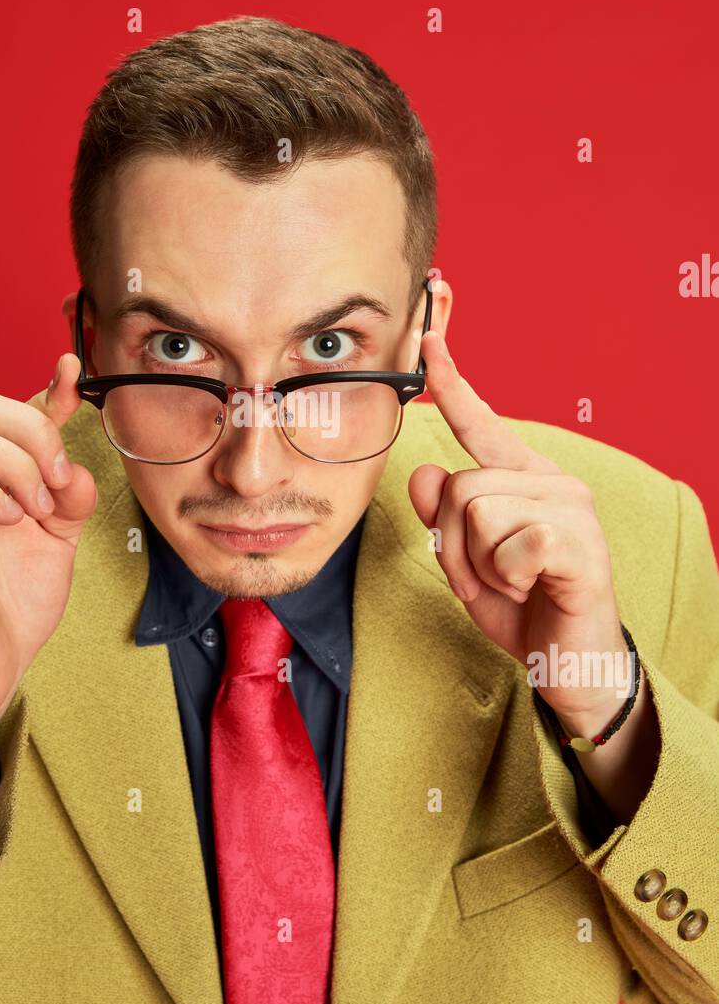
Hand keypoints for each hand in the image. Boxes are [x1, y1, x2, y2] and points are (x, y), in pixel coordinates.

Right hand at [0, 352, 97, 729]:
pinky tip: (11, 522)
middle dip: (31, 430)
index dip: (45, 386)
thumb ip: (73, 492)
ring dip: (11, 465)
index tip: (74, 374)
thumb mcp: (62, 534)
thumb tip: (74, 462)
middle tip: (57, 480)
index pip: (10, 409)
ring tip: (36, 509)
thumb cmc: (18, 599)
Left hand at [408, 330, 627, 729]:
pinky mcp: (581, 544)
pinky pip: (512, 544)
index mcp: (525, 480)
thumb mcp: (466, 562)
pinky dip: (509, 580)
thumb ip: (444, 518)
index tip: (428, 339)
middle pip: (461, 486)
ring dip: (478, 566)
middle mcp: (554, 483)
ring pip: (478, 512)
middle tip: (487, 579)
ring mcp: (572, 511)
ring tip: (514, 585)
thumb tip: (423, 472)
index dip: (454, 384)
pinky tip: (535, 590)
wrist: (569, 665)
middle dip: (454, 545)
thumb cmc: (523, 608)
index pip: (483, 426)